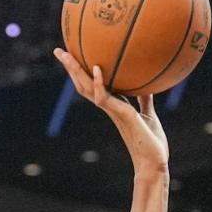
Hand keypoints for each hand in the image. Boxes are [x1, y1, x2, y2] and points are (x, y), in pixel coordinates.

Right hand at [54, 48, 167, 173]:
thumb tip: (148, 85)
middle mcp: (109, 107)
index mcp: (114, 105)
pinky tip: (97, 68)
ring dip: (75, 70)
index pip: (92, 84)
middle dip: (71, 67)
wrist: (153, 161)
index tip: (73, 56)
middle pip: (83, 83)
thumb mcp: (148, 115)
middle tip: (58, 50)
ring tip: (65, 54)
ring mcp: (112, 111)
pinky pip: (104, 97)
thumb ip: (144, 100)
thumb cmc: (151, 143)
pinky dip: (100, 83)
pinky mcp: (120, 115)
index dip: (82, 70)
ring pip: (87, 88)